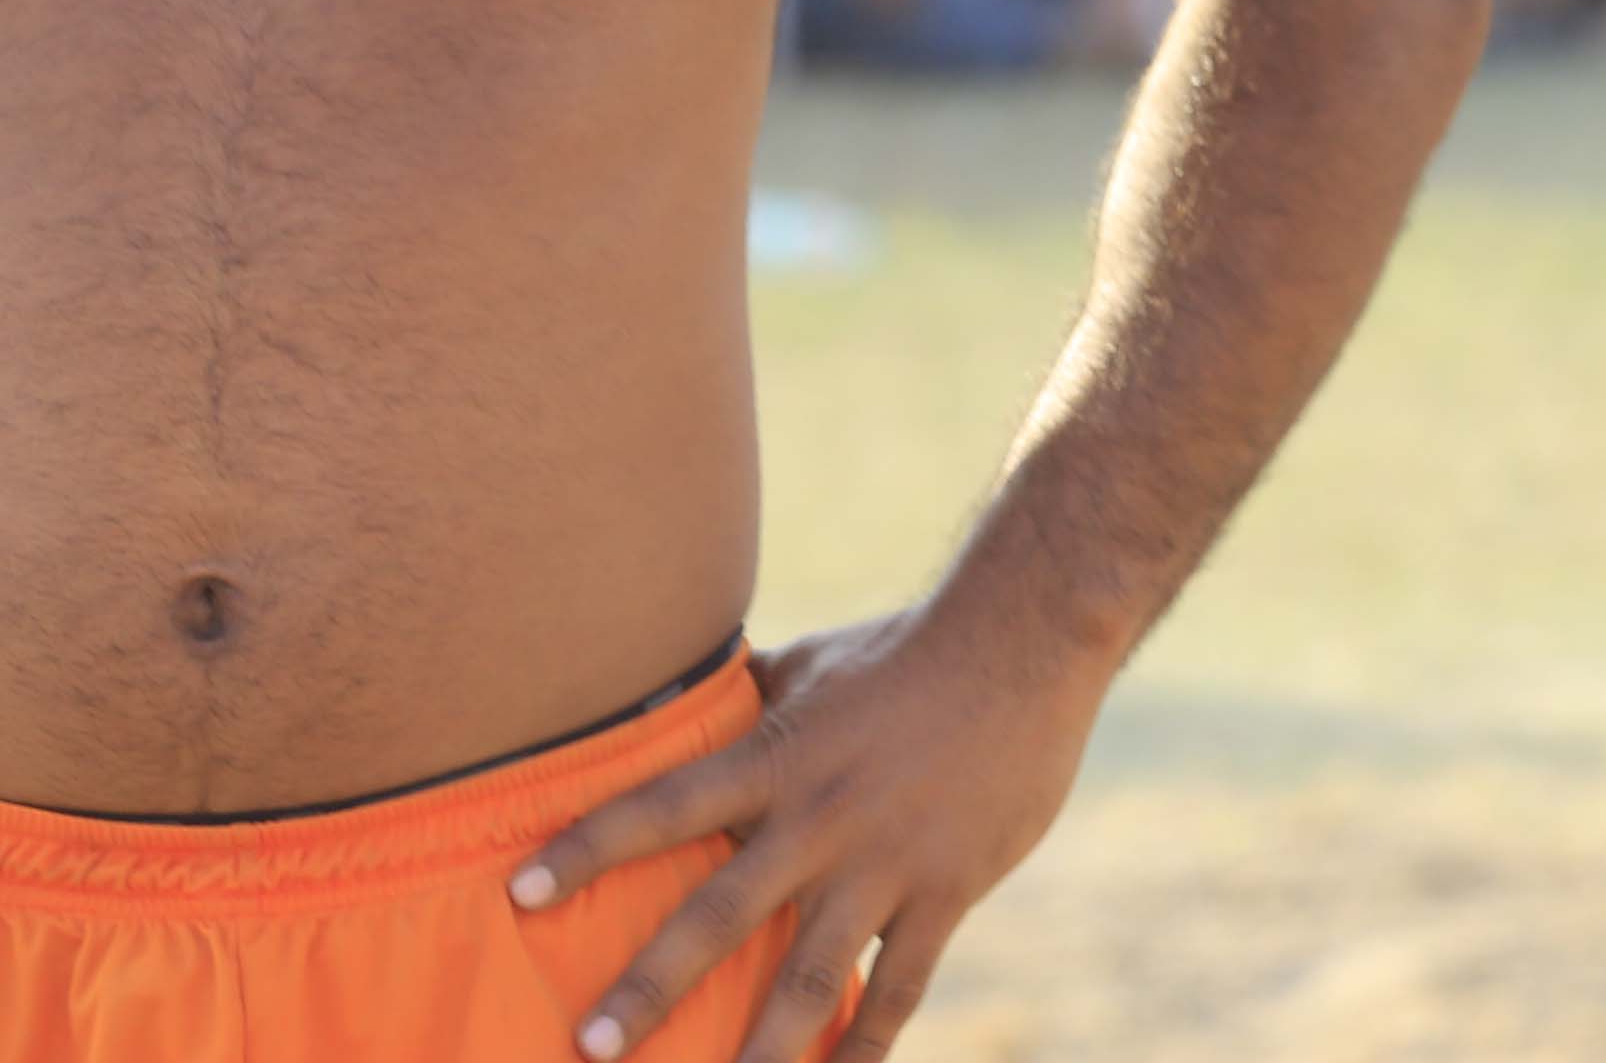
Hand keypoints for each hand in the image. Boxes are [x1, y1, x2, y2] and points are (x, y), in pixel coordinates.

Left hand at [514, 601, 1109, 1061]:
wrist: (1031, 638)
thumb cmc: (909, 645)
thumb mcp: (812, 662)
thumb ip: (747, 703)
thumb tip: (677, 710)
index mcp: (780, 758)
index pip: (664, 807)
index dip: (590, 847)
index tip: (519, 893)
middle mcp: (822, 818)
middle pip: (720, 916)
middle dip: (648, 988)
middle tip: (586, 1049)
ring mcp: (888, 861)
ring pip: (810, 976)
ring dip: (756, 1049)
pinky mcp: (948, 888)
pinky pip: (902, 985)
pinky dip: (864, 1045)